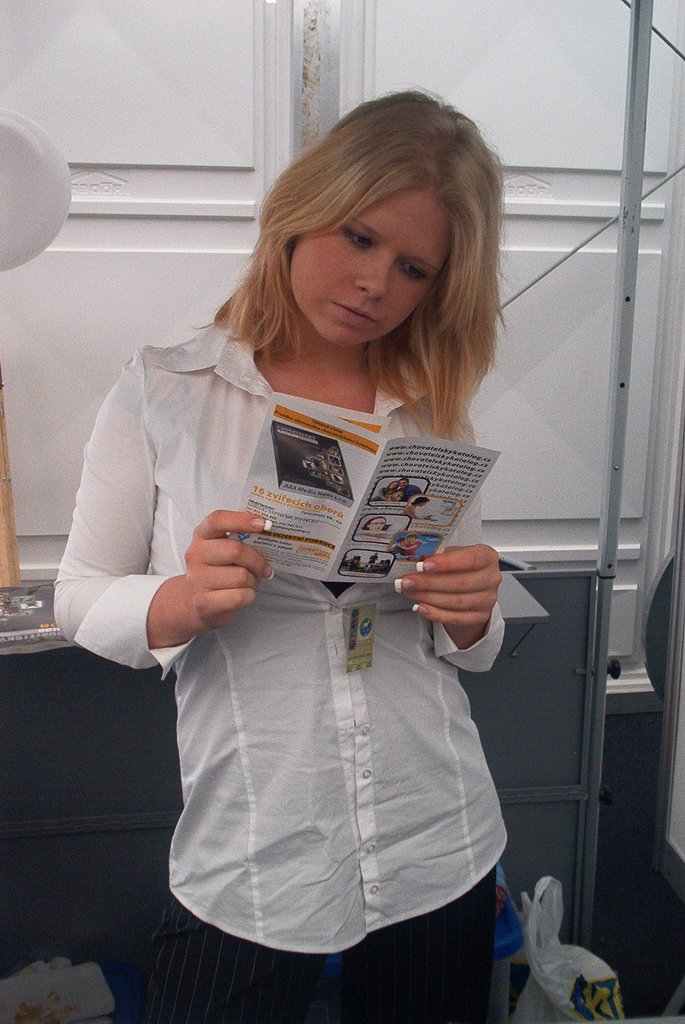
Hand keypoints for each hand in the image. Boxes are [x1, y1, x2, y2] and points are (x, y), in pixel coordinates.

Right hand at [146, 510, 272, 647]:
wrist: (199, 602)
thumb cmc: (220, 570)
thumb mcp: (224, 548)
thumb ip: (240, 537)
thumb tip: (268, 529)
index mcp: (202, 535)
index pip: (217, 520)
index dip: (241, 520)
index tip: (263, 524)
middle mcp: (195, 554)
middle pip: (235, 550)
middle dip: (257, 561)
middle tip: (264, 568)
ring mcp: (197, 579)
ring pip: (241, 576)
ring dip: (253, 581)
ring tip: (249, 582)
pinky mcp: (203, 602)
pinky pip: (239, 596)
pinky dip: (249, 596)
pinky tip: (243, 595)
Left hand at [395, 544, 500, 648]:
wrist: (471, 589)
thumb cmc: (460, 567)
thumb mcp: (452, 554)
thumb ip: (439, 555)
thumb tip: (416, 560)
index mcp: (487, 556)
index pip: (470, 559)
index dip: (447, 563)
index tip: (424, 565)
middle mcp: (491, 578)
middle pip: (460, 583)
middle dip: (429, 582)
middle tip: (408, 581)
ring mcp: (488, 600)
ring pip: (456, 602)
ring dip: (428, 597)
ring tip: (409, 592)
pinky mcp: (480, 617)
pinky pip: (456, 618)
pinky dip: (435, 613)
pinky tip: (421, 607)